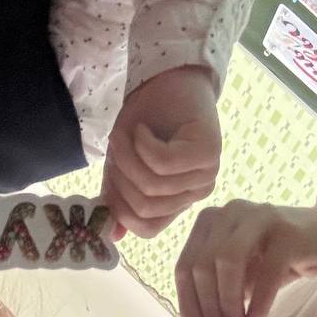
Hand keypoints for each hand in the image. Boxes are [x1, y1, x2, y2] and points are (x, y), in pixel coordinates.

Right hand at [101, 67, 220, 240]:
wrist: (167, 80)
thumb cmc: (146, 121)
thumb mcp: (123, 165)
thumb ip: (119, 198)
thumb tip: (113, 236)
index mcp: (176, 203)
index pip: (148, 228)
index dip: (121, 209)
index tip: (109, 178)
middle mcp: (195, 194)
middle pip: (146, 207)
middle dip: (120, 177)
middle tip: (114, 147)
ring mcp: (205, 176)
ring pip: (152, 186)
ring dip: (127, 157)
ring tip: (124, 134)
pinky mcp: (207, 154)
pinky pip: (162, 164)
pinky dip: (143, 145)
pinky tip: (142, 130)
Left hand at [175, 188, 316, 316]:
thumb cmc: (278, 258)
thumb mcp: (240, 274)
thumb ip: (217, 291)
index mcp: (210, 221)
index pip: (185, 267)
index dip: (188, 305)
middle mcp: (229, 213)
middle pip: (202, 266)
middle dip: (207, 308)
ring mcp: (258, 216)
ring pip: (227, 263)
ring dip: (227, 304)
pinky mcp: (287, 230)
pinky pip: (265, 274)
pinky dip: (257, 306)